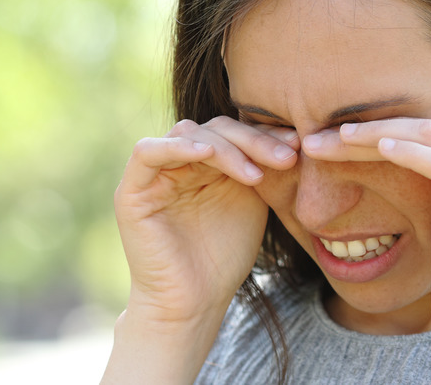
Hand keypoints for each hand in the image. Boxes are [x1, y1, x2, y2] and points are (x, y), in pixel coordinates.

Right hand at [113, 117, 299, 324]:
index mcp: (206, 162)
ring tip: (256, 174)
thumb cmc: (225, 256)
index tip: (298, 144)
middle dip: (253, 141)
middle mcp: (179, 161)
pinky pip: (147, 152)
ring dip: (227, 148)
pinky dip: (177, 147)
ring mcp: (154, 174)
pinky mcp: (131, 191)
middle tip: (286, 158)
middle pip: (215, 128)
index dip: (265, 134)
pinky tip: (208, 155)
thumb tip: (293, 134)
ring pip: (188, 133)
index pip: (235, 131)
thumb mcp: (253, 201)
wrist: (195, 302)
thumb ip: (260, 166)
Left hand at [302, 91, 430, 326]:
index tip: (326, 135)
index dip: (375, 122)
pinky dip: (410, 153)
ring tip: (335, 139)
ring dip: (375, 135)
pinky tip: (381, 150)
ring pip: (426, 136)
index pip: (420, 123)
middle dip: (365, 128)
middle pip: (419, 125)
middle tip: (316, 138)